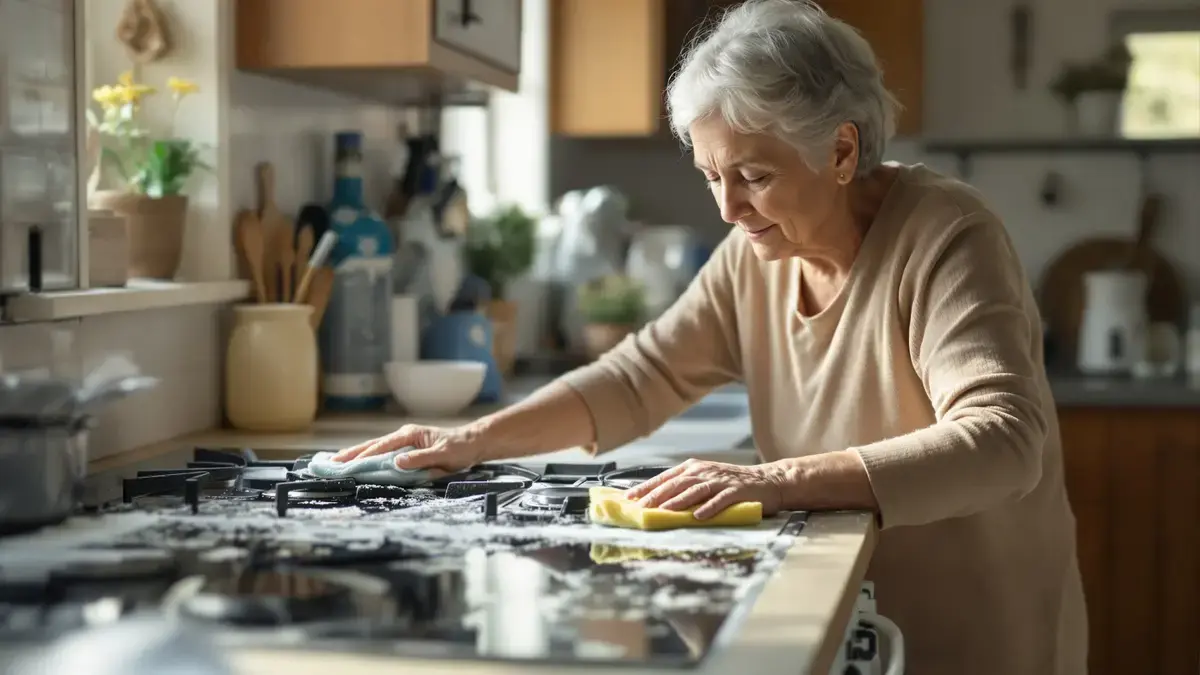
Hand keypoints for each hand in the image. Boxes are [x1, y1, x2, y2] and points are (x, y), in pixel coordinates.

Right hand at [332, 423, 486, 471]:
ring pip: (376, 449)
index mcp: (409, 435)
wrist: (474, 443)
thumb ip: (420, 460)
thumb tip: (396, 463)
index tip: (346, 464)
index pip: (381, 447)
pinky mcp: (408, 450)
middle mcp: (404, 436)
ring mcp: (405, 442)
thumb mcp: (442, 455)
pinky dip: (371, 459)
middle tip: (331, 462)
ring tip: (338, 462)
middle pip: (373, 445)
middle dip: (352, 454)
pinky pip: (385, 455)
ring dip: (358, 456)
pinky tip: (361, 463)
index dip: (362, 456)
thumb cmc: (460, 448)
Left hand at [623, 458, 789, 519]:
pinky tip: (698, 516)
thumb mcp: (705, 479)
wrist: (768, 481)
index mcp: (694, 468)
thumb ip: (685, 487)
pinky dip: (709, 508)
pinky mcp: (736, 491)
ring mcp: (720, 481)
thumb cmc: (732, 483)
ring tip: (664, 511)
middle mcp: (704, 472)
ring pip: (695, 490)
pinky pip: (720, 500)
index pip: (665, 478)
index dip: (647, 487)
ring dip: (678, 501)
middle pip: (676, 483)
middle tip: (641, 507)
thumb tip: (657, 501)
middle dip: (656, 495)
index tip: (629, 498)